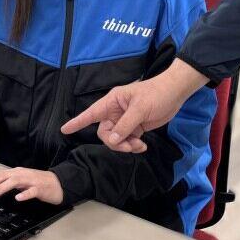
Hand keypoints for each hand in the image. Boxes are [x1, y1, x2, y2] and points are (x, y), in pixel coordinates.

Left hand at [0, 167, 62, 205]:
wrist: (58, 184)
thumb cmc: (37, 184)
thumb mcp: (19, 183)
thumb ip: (6, 184)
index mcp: (14, 173)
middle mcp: (20, 174)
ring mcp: (30, 180)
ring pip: (12, 182)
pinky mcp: (40, 188)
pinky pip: (32, 191)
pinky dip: (24, 194)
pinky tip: (18, 198)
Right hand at [60, 59, 208, 152]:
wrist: (175, 93)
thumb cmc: (156, 94)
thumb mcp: (140, 109)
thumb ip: (125, 125)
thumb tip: (112, 140)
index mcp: (112, 101)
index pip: (91, 113)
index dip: (77, 122)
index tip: (64, 130)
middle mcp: (115, 111)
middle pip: (104, 132)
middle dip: (115, 142)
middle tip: (130, 146)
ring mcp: (125, 120)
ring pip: (116, 139)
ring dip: (126, 146)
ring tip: (140, 146)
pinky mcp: (135, 127)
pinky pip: (127, 140)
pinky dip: (133, 146)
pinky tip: (143, 146)